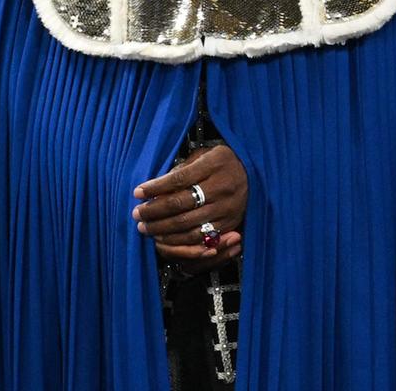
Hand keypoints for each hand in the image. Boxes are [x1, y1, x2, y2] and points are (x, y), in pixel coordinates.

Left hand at [133, 144, 247, 267]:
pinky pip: (201, 238)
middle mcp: (222, 187)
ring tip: (145, 227)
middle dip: (154, 211)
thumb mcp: (206, 155)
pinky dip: (179, 241)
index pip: (178, 179)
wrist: (258, 175)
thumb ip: (183, 168)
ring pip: (188, 224)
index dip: (155, 188)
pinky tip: (164, 239)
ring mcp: (227, 208)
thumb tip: (155, 186)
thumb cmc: (225, 162)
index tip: (137, 192)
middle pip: (180, 204)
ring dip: (162, 229)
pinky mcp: (230, 224)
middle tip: (136, 214)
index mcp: (215, 164)